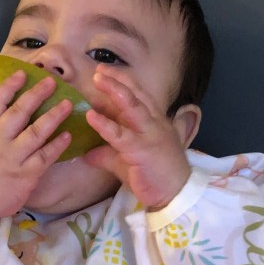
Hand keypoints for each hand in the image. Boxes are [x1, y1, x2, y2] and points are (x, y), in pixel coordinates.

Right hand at [0, 69, 72, 218]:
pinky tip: (67, 135)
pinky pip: (45, 156)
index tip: (22, 73)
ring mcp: (14, 157)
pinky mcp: (27, 174)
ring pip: (36, 132)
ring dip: (53, 116)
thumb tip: (6, 115)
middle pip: (18, 112)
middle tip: (51, 81)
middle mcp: (0, 141)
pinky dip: (57, 145)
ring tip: (68, 104)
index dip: (9, 86)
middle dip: (35, 95)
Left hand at [83, 66, 191, 209]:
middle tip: (98, 70)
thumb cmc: (154, 176)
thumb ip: (107, 154)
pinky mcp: (142, 150)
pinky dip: (105, 124)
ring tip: (97, 79)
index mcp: (153, 122)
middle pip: (136, 94)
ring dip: (114, 90)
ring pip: (132, 106)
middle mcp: (153, 122)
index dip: (123, 82)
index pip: (139, 95)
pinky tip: (91, 116)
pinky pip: (121, 135)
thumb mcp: (126, 161)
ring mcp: (149, 134)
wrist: (176, 194)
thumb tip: (87, 153)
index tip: (105, 72)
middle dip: (117, 79)